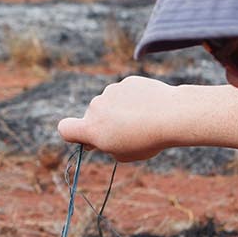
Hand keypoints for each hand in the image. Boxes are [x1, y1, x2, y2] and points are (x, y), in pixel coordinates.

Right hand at [57, 76, 207, 160]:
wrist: (172, 115)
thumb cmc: (147, 140)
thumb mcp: (124, 154)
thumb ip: (107, 146)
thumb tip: (104, 137)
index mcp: (92, 129)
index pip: (65, 129)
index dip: (72, 134)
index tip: (87, 138)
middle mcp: (96, 107)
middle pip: (93, 116)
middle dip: (104, 123)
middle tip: (127, 133)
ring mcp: (111, 92)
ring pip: (110, 103)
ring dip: (119, 111)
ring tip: (143, 120)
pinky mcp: (127, 82)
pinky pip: (125, 93)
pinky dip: (133, 100)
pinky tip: (149, 107)